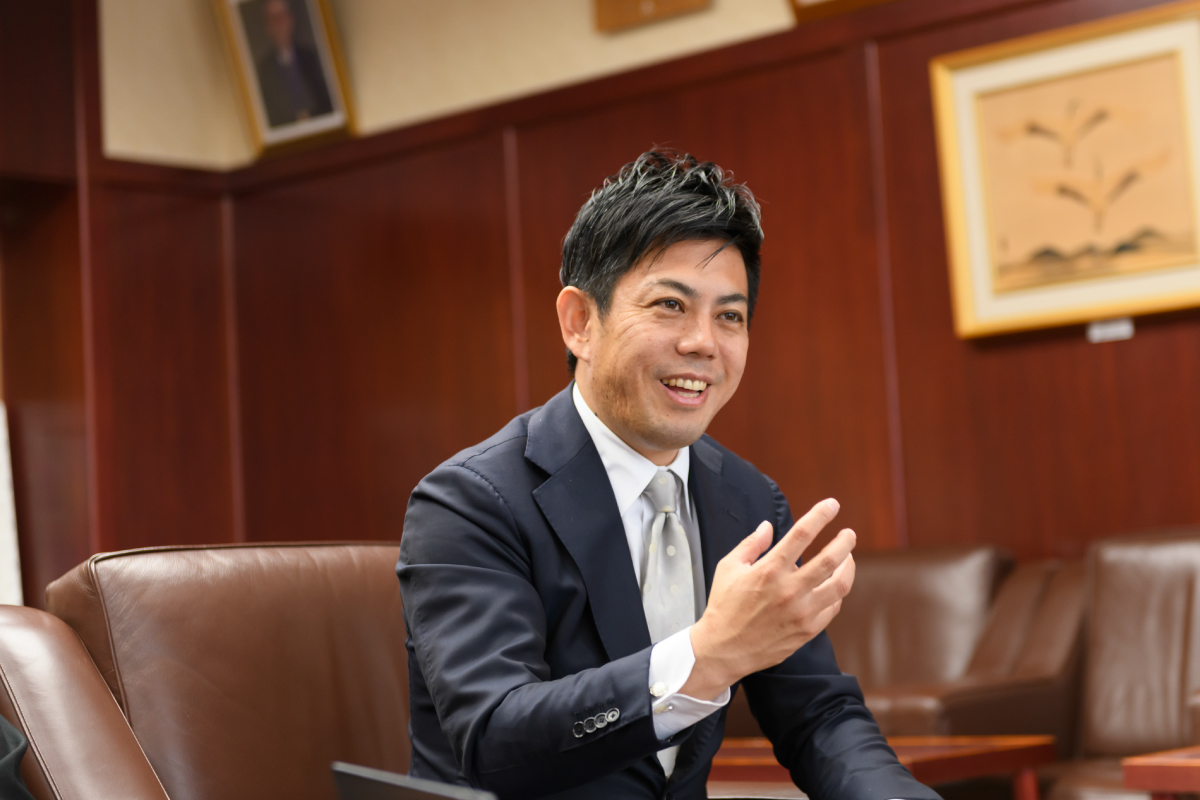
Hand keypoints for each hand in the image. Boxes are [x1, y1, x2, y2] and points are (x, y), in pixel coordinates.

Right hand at [680, 498, 855, 699]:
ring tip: (848, 558)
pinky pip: (832, 608)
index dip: (820, 515)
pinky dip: (836, 593)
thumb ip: (751, 544)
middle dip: (845, 541)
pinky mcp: (807, 630)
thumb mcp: (728, 567)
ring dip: (848, 567)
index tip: (832, 505)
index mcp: (769, 569)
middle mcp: (789, 589)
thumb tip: (768, 526)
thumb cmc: (724, 605)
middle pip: (830, 559)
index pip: (802, 534)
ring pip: (839, 585)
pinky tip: (833, 585)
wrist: (724, 648)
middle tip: (849, 534)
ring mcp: (801, 612)